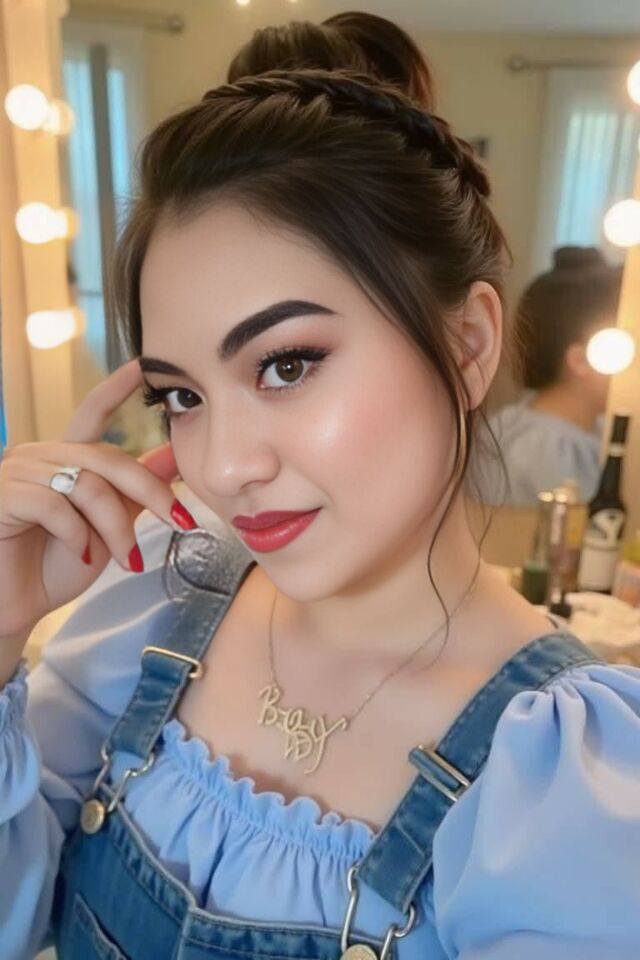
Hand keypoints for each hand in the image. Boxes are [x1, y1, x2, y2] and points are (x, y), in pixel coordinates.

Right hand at [0, 360, 195, 640]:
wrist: (15, 606)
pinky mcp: (2, 496)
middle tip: (181, 524)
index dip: (116, 388)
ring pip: (88, 485)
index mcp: (65, 459)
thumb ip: (136, 489)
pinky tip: (81, 552)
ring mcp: (17, 473)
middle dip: (151, 493)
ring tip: (129, 560)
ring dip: (116, 527)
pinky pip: (54, 505)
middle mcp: (40, 456)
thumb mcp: (108, 525)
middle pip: (108, 459)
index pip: (92, 413)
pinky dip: (77, 532)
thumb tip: (174, 451)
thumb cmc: (55, 565)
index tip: (143, 364)